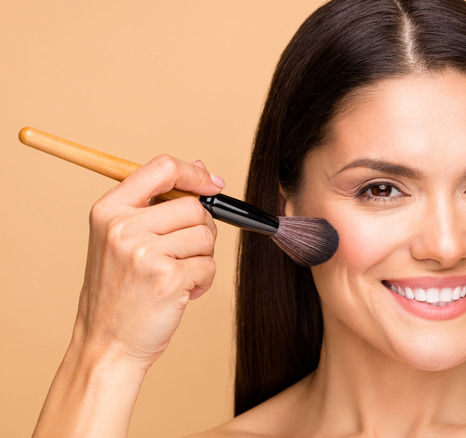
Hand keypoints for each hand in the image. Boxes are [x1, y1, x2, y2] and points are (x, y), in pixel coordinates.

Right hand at [72, 155, 223, 368]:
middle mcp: (123, 228)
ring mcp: (144, 253)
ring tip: (176, 275)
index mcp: (109, 210)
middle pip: (194, 206)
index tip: (211, 185)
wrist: (107, 344)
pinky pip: (210, 265)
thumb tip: (201, 168)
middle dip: (200, 229)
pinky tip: (180, 293)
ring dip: (201, 257)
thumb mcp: (122, 239)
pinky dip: (203, 281)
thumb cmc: (120, 292)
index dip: (194, 174)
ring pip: (206, 235)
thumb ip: (157, 203)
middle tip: (182, 253)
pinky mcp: (168, 278)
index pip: (162, 167)